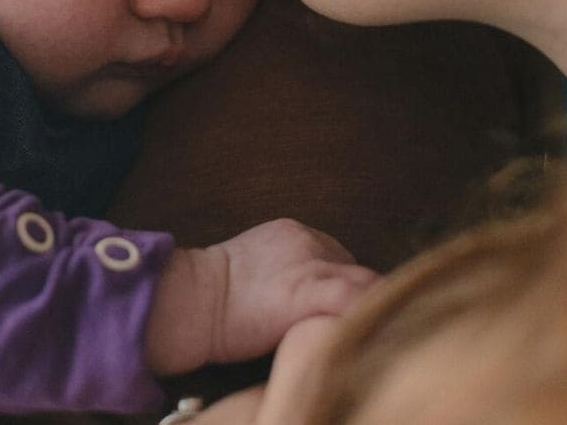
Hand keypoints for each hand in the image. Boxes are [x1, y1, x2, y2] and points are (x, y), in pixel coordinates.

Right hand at [145, 218, 376, 374]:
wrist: (195, 299)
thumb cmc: (218, 296)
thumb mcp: (259, 266)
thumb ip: (289, 272)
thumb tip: (310, 300)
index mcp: (296, 232)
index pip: (339, 258)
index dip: (345, 285)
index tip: (344, 310)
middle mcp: (309, 240)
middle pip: (354, 268)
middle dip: (358, 295)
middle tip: (355, 325)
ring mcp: (311, 263)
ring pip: (364, 283)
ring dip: (369, 308)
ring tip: (370, 334)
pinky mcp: (308, 290)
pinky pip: (354, 299)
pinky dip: (365, 314)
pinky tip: (366, 333)